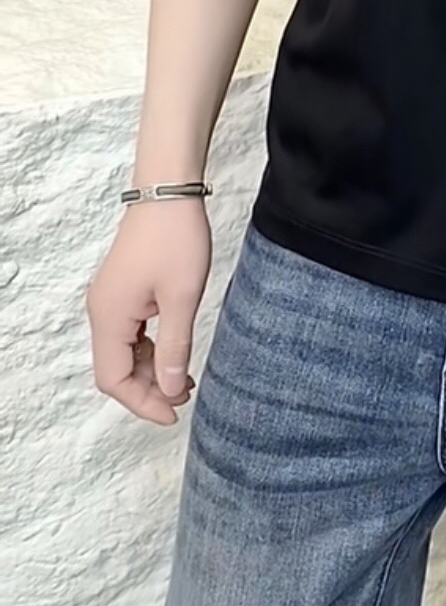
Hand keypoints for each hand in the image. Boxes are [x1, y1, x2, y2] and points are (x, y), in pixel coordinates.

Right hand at [86, 197, 211, 425]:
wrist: (167, 192)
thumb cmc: (175, 238)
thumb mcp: (182, 298)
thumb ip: (175, 347)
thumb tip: (172, 389)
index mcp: (109, 317)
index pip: (113, 380)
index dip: (142, 403)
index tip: (174, 413)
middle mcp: (101, 311)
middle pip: (114, 370)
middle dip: (148, 389)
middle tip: (185, 395)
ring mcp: (108, 301)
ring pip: (122, 353)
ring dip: (150, 370)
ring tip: (185, 378)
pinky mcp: (121, 291)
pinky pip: (128, 334)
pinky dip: (148, 350)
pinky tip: (174, 352)